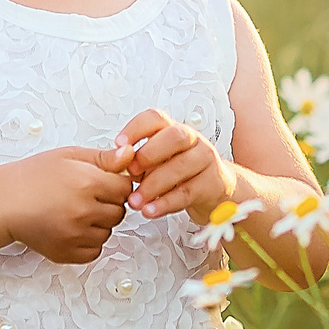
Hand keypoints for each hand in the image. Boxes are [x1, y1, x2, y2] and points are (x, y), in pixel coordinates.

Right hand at [0, 146, 134, 263]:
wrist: (5, 202)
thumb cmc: (34, 176)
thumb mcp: (69, 156)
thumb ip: (104, 158)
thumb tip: (130, 154)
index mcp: (87, 183)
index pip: (125, 188)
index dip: (115, 183)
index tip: (102, 182)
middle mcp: (84, 211)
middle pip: (119, 211)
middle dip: (108, 203)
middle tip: (86, 196)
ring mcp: (76, 235)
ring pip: (108, 232)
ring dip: (98, 223)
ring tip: (75, 210)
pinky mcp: (67, 253)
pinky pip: (94, 250)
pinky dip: (88, 241)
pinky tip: (72, 227)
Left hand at [112, 108, 233, 220]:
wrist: (214, 190)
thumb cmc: (179, 173)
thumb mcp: (156, 163)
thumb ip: (136, 161)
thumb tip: (114, 163)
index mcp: (172, 130)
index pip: (155, 118)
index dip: (135, 129)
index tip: (119, 144)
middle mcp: (191, 140)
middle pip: (174, 136)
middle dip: (149, 154)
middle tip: (132, 172)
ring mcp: (205, 159)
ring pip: (181, 166)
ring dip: (153, 185)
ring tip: (135, 201)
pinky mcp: (212, 182)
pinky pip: (187, 192)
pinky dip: (166, 203)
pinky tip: (151, 210)